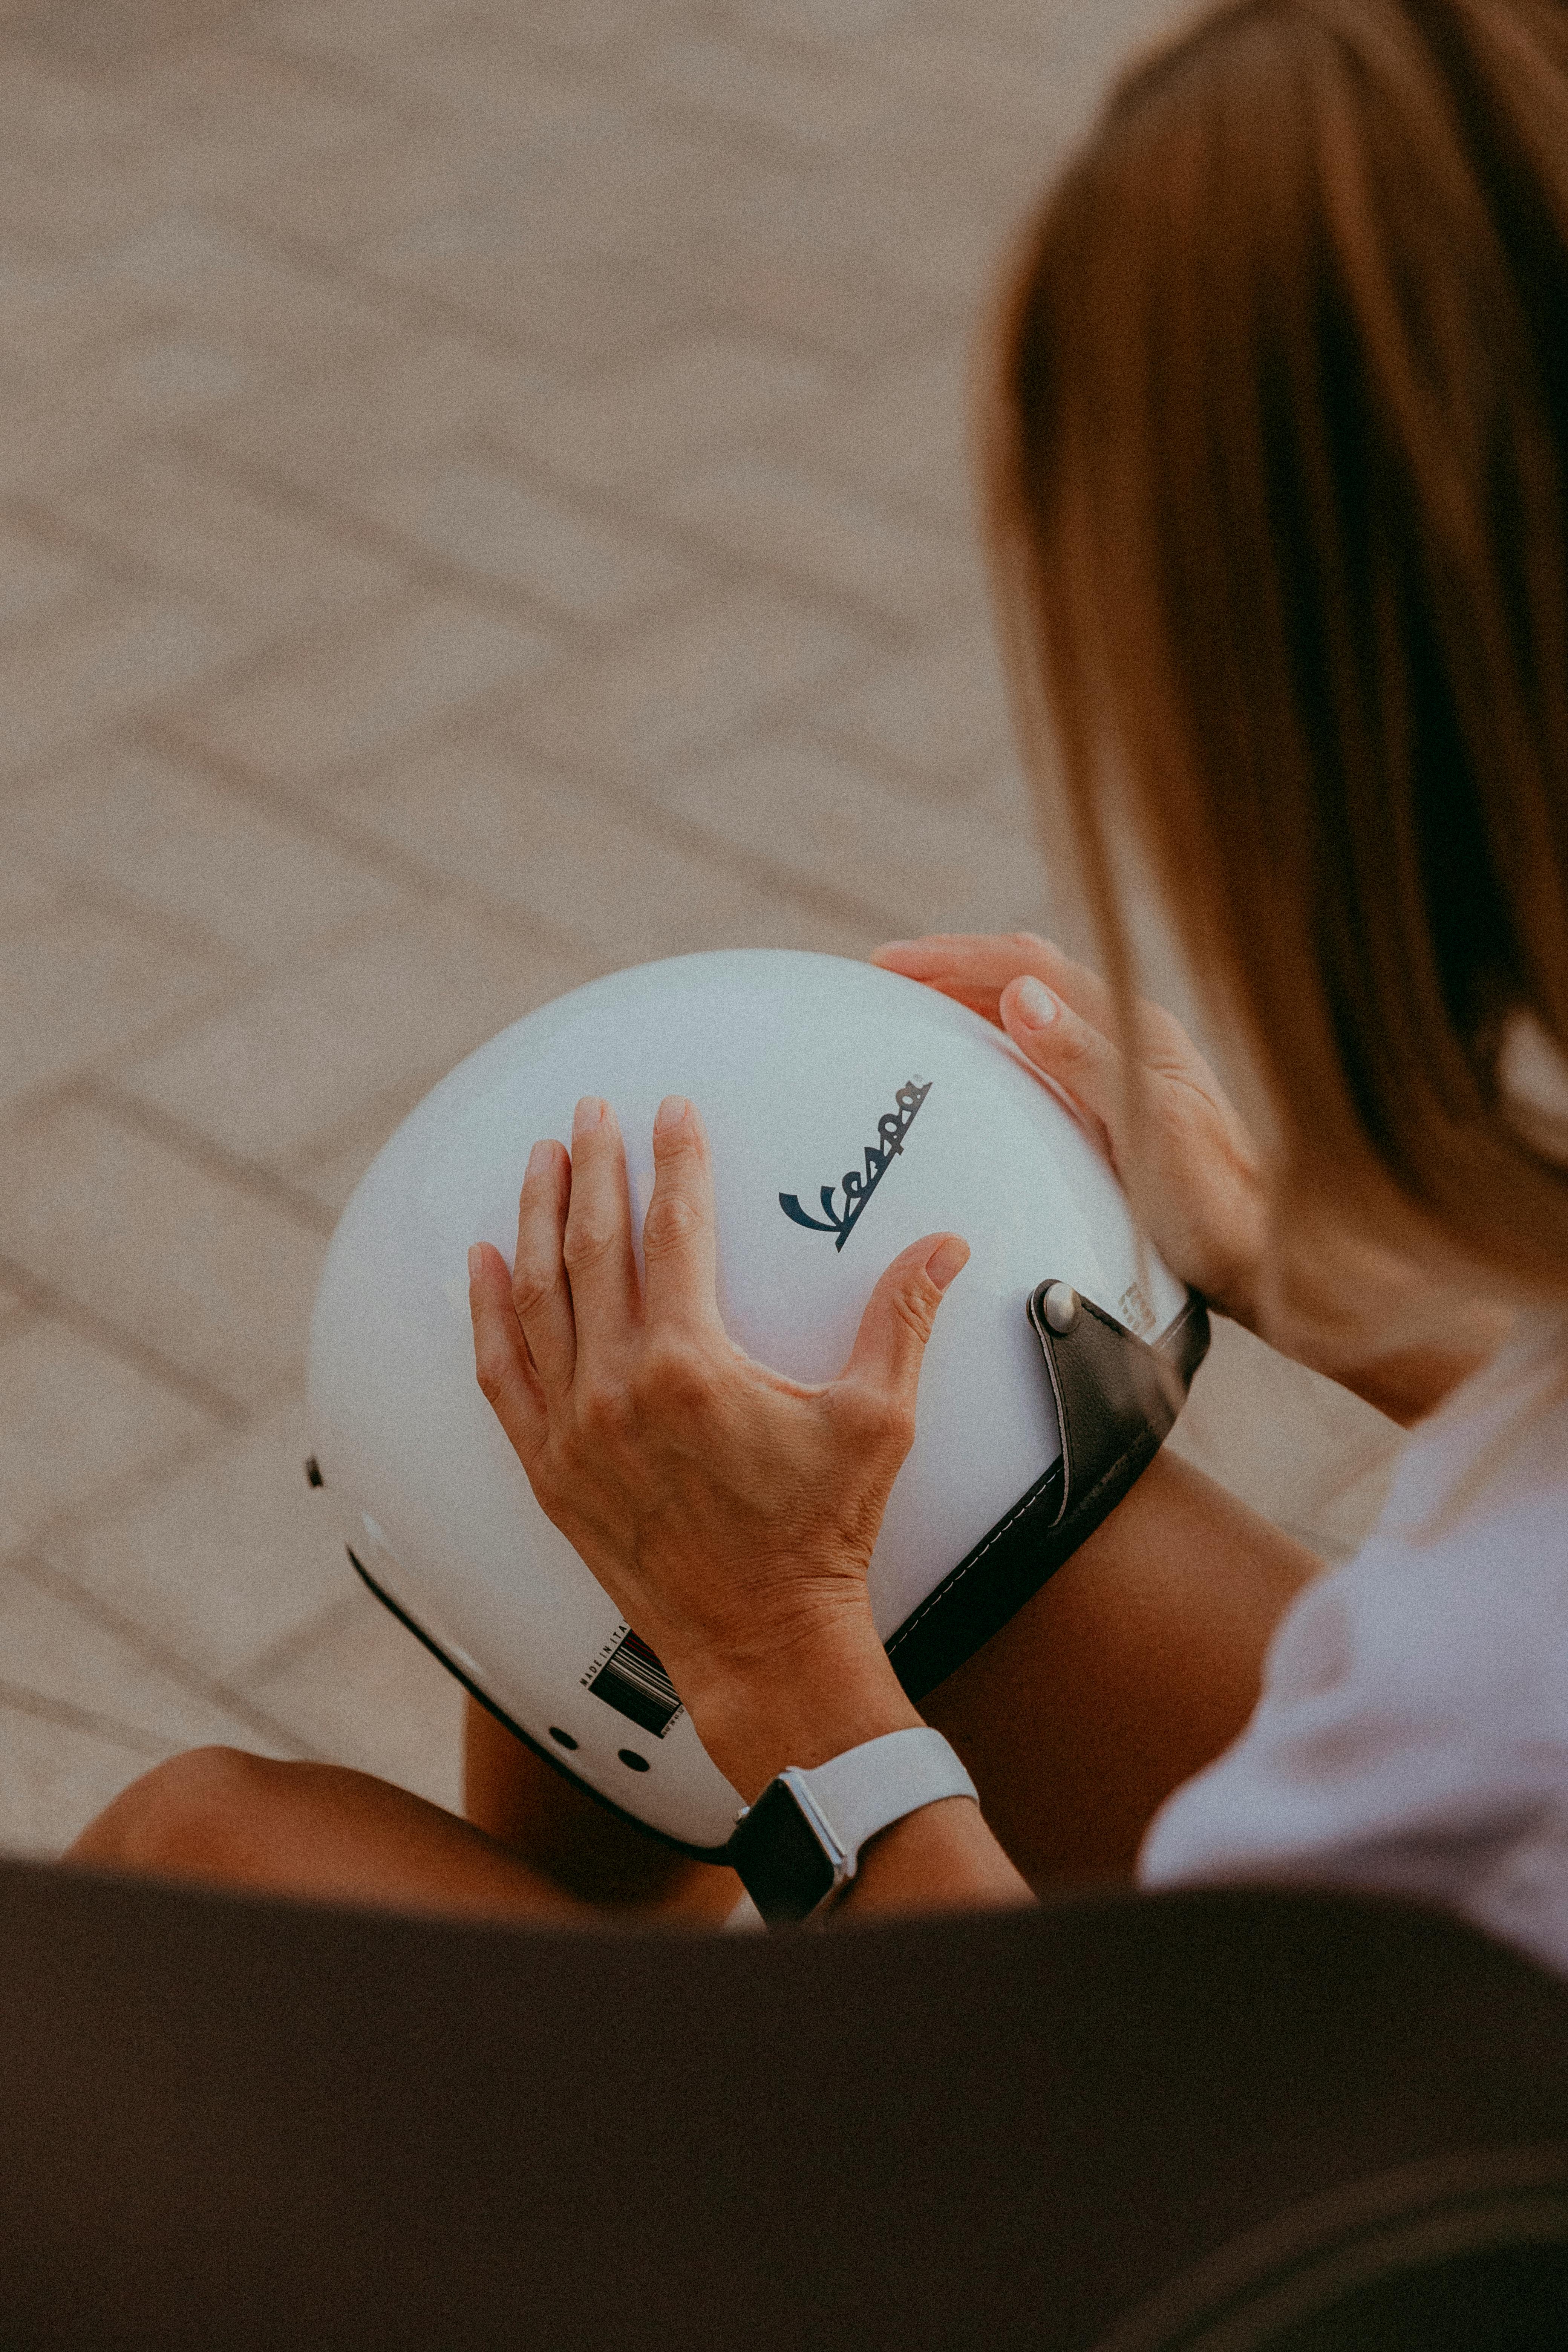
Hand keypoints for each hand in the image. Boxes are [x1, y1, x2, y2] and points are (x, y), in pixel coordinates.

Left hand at [466, 1092, 968, 1799]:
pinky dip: (486, 1314)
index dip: (674, 1161)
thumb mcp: (874, 1422)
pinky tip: (479, 1265)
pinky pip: (501, 1374)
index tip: (671, 1113)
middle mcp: (616, 1389)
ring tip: (536, 1160)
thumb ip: (900, 1321)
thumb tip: (945, 1246)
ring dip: (533, 1219)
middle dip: (590, 1167)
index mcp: (690, 1364)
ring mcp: (573, 1431)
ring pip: (535, 1297)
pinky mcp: (550, 1471)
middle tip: (590, 1113)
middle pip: (590, 1246)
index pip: (674, 1228)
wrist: (763, 1644)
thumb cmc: (819, 1538)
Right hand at [874, 933, 1265, 1326]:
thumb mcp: (1146, 1128)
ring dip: (970, 1000)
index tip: (891, 963)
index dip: (954, 957)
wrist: (1268, 1256)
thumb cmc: (1217, 1206)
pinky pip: (1042, 1054)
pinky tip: (971, 1068)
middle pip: (1027, 976)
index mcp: (1135, 1027)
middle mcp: (1129, 1036)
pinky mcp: (1116, 1106)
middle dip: (952, 967)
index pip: (1029, 965)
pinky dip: (994, 1042)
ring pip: (1033, 1011)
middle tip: (886, 977)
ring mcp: (1124, 1069)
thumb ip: (1083, 1059)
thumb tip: (1020, 995)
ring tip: (912, 1008)